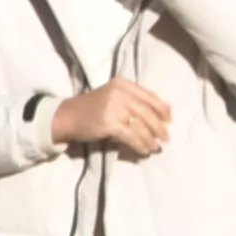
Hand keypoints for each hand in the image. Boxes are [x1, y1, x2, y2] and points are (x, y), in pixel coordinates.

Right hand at [48, 80, 174, 157]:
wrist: (66, 117)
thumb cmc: (90, 108)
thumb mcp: (111, 96)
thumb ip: (131, 100)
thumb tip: (160, 113)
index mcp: (122, 84)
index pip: (148, 96)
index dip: (162, 109)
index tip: (169, 119)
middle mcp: (119, 93)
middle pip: (147, 112)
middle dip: (159, 127)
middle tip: (166, 138)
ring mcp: (114, 107)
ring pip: (141, 126)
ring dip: (150, 139)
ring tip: (155, 148)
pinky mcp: (109, 123)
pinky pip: (131, 136)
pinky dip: (140, 145)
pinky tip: (144, 151)